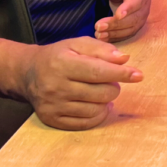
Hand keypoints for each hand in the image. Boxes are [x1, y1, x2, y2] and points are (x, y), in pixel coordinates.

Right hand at [18, 37, 142, 130]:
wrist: (27, 73)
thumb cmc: (58, 56)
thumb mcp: (77, 44)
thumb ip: (102, 49)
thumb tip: (124, 60)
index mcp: (62, 63)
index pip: (98, 71)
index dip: (121, 74)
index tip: (139, 75)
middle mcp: (55, 86)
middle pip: (100, 93)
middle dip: (113, 86)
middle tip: (108, 79)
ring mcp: (52, 105)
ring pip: (96, 109)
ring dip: (106, 100)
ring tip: (100, 91)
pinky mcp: (52, 119)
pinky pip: (86, 123)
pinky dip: (97, 114)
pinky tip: (96, 104)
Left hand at [95, 0, 150, 41]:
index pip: (136, 1)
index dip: (128, 9)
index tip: (117, 15)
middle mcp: (144, 7)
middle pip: (132, 19)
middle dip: (116, 24)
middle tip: (99, 26)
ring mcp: (141, 18)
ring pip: (130, 29)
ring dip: (114, 33)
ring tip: (99, 34)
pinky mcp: (135, 26)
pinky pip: (127, 35)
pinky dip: (115, 38)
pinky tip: (103, 38)